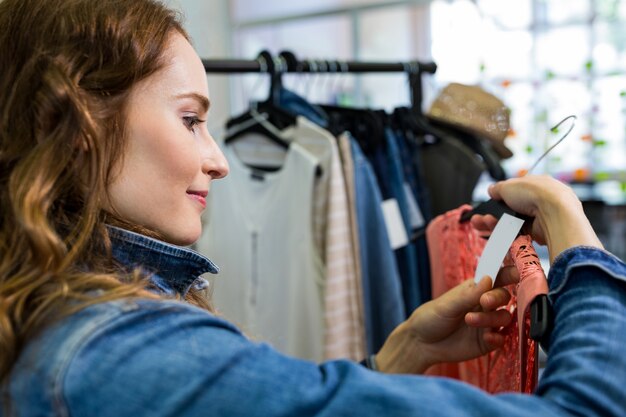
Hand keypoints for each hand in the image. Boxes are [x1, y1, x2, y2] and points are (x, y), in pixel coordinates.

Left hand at [375, 267, 517, 373]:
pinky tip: (487, 337)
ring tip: (470, 321)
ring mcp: (487, 323)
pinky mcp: (487, 341)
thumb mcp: (447, 305)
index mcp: (475, 289)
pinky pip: (501, 338)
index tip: (516, 273)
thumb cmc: (431, 318)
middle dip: (497, 298)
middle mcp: (484, 305)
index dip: (509, 274)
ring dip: (492, 318)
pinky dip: (498, 338)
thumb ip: (469, 295)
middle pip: (504, 297)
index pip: (496, 278)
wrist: (422, 344)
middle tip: (484, 302)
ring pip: (504, 317)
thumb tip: (489, 278)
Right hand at [475, 175, 601, 261]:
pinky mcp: (539, 234)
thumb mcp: (509, 185)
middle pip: (510, 211)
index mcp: (537, 185)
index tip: (488, 204)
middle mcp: (539, 202)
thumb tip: (491, 189)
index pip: (515, 192)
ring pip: (511, 224)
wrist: (555, 213)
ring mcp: (539, 218)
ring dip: (494, 224)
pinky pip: (518, 235)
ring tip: (480, 224)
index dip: (500, 199)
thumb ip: (498, 188)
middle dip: (491, 216)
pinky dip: (505, 234)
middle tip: (478, 220)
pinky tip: (494, 233)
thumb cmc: (535, 193)